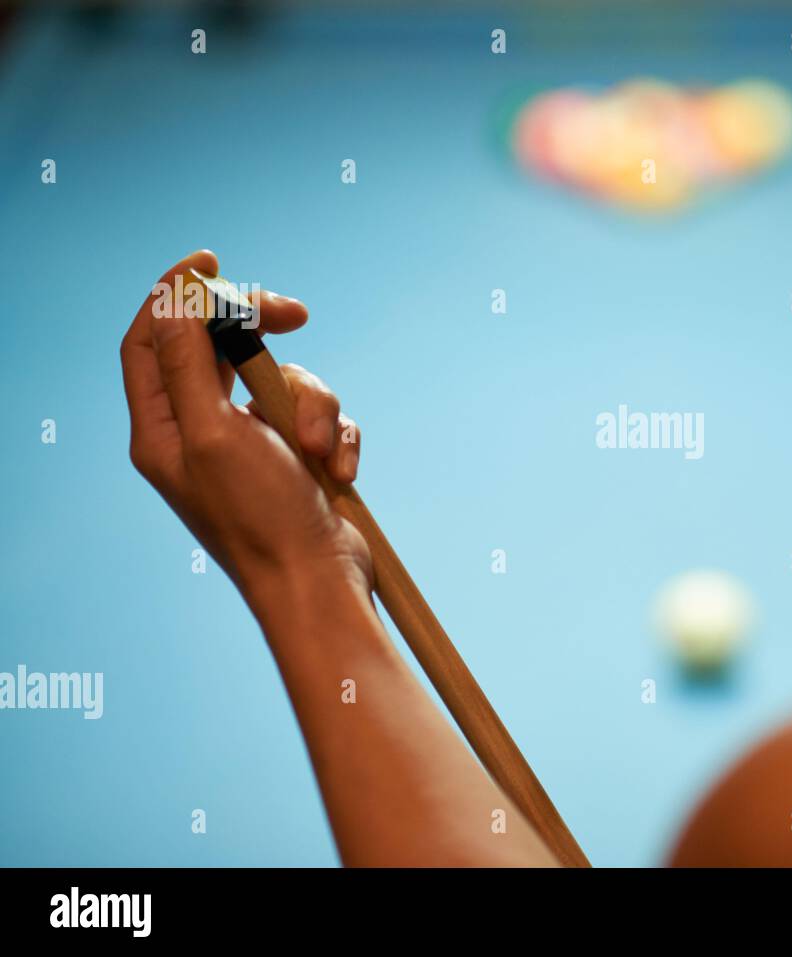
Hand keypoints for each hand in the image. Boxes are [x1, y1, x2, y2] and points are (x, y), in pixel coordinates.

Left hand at [121, 250, 370, 602]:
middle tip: (295, 313)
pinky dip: (338, 436)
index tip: (214, 264)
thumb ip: (187, 361)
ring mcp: (254, 446)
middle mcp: (203, 433)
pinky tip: (341, 471)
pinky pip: (322, 417)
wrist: (320, 584)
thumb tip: (174, 300)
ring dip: (314, 405)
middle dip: (262, 333)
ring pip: (285, 381)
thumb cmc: (262, 519)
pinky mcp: (298, 459)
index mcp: (163, 429)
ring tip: (321, 451)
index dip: (175, 295)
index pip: (150, 339)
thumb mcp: (213, 433)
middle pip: (223, 348)